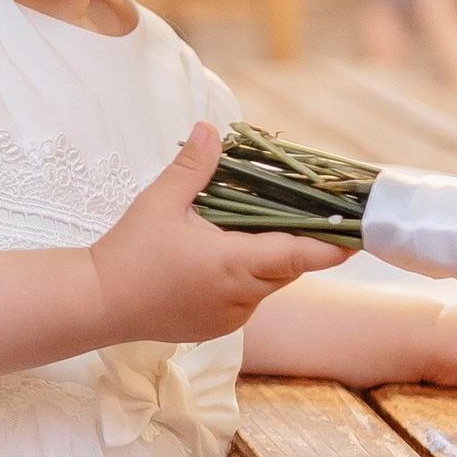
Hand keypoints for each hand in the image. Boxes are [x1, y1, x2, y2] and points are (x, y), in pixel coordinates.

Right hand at [92, 125, 346, 347]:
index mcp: (234, 264)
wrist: (97, 304)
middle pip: (288, 269)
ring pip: (267, 286)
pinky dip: (244, 281)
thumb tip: (210, 128)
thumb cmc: (129, 251)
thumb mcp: (160, 202)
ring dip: (266, 262)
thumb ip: (193, 167)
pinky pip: (246, 301)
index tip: (360, 235)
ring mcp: (230, 317)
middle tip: (299, 213)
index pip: (300, 255)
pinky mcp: (216, 328)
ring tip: (245, 233)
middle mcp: (241, 297)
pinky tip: (218, 262)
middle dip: (295, 242)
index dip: (333, 245)